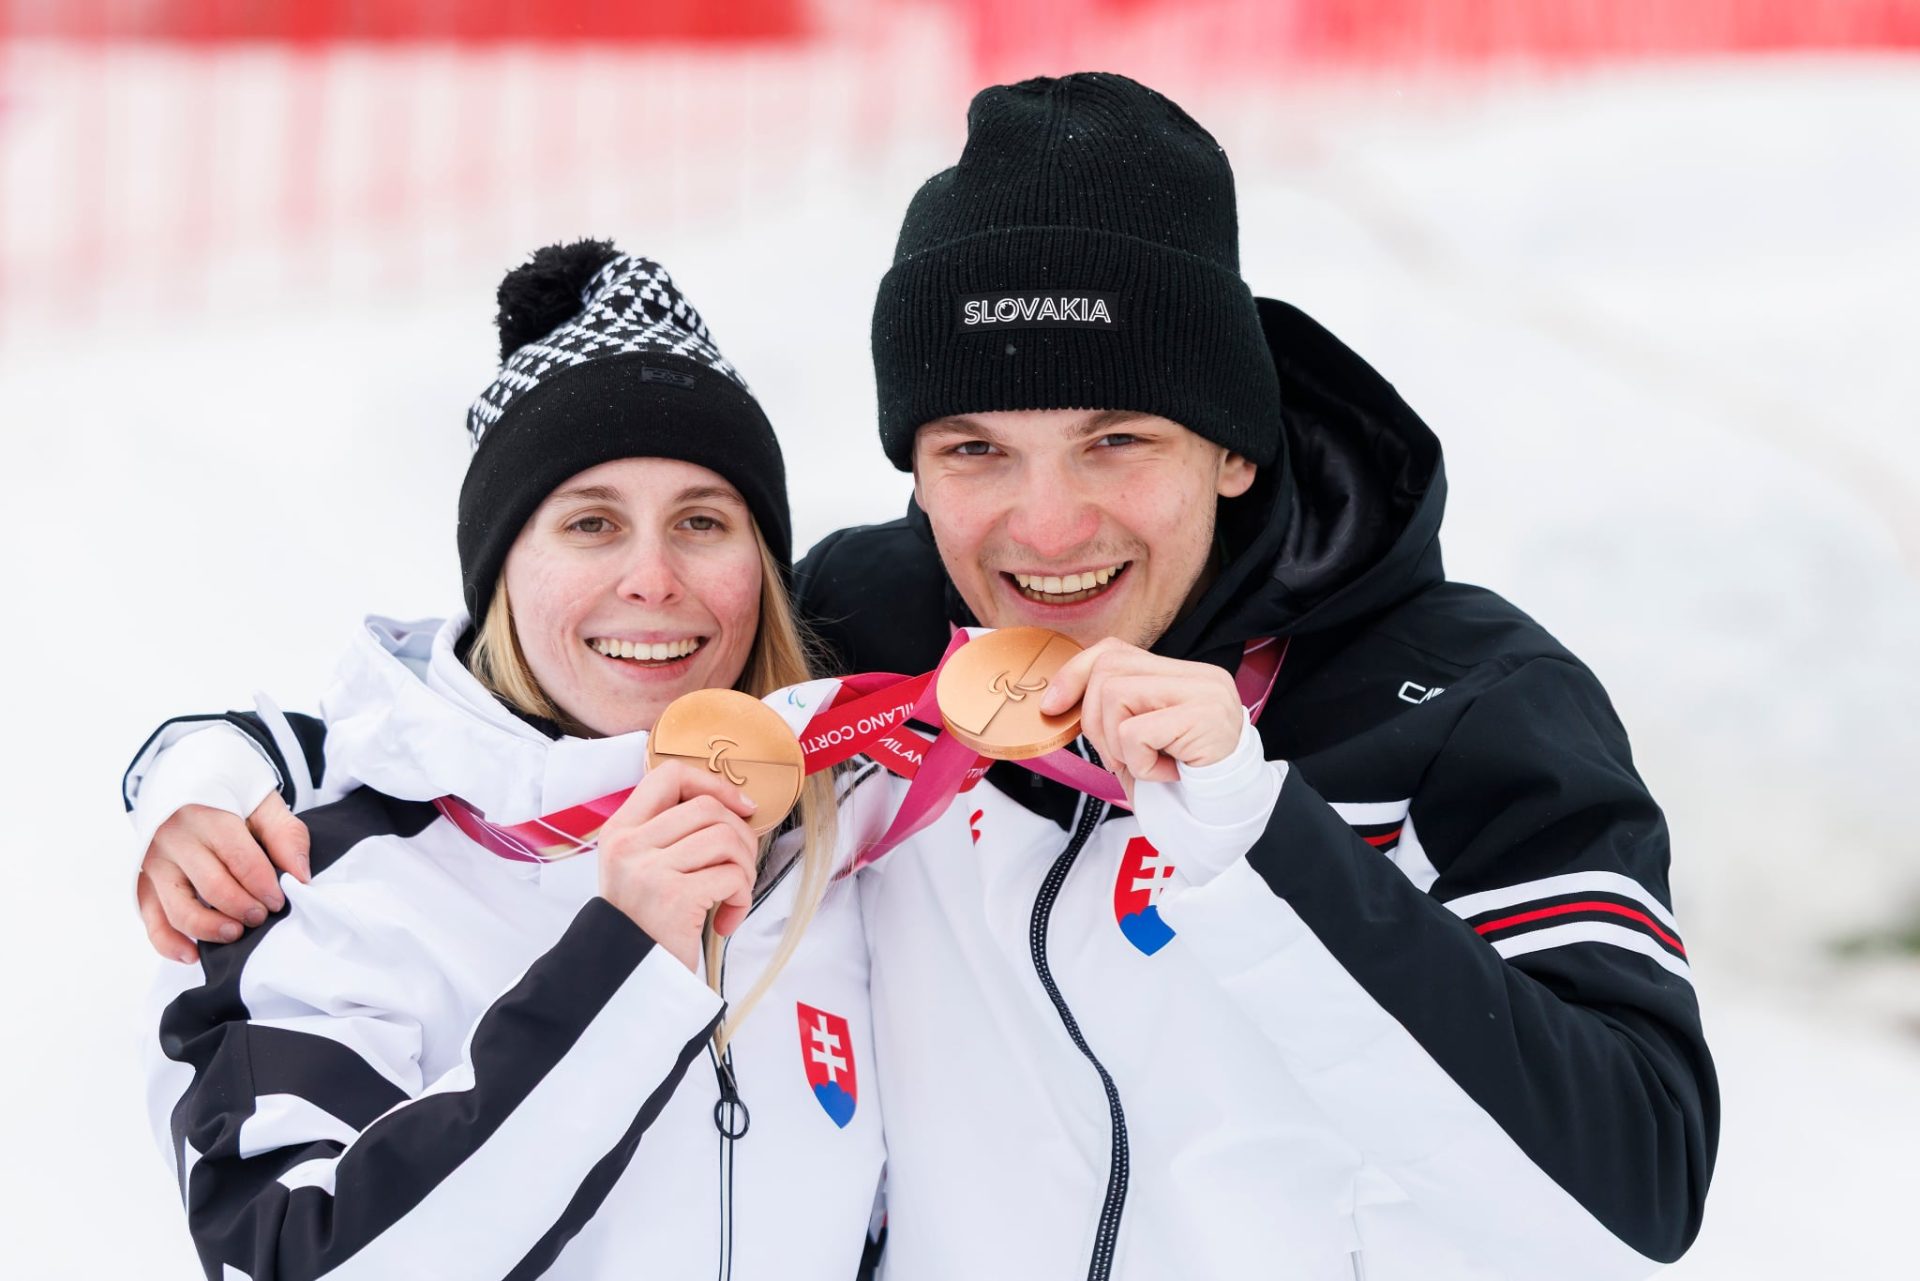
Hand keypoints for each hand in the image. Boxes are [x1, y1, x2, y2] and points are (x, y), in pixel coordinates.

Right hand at [136, 793, 312, 964]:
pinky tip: (192, 954)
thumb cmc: (232, 799)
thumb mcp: (264, 803)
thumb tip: (301, 876)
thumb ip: (286, 835)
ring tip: (236, 932)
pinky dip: (168, 942)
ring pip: (179, 908)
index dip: (263, 885)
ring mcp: (155, 863)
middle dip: (243, 907)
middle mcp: (174, 840)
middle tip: (262, 916)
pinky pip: (151, 919)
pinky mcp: (144, 881)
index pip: (240, 859)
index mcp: (208, 816)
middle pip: (212, 886)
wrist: (187, 783)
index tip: (279, 901)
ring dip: (209, 928)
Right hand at [597, 760, 760, 971]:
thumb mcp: (641, 868)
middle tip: (739, 868)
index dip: (713, 784)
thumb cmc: (646, 923)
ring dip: (745, 868)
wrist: (626, 981)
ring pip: (725, 838)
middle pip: (707, 807)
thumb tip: (733, 804)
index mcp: (620, 830)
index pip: (669, 775)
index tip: (739, 807)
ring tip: (734, 894)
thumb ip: (670, 834)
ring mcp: (649, 870)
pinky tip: (726, 920)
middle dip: (740, 834)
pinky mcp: (674, 898)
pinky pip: (731, 876)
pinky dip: (742, 897)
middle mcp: (629, 844)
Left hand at [1041, 639, 1244, 791]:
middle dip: (1094, 720)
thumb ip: (1111, 715)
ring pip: (1115, 695)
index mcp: (1182, 676)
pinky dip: (1140, 764)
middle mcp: (1198, 675)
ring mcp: (1204, 692)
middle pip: (1108, 668)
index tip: (1053, 707)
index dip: (1075, 674)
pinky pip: (1135, 733)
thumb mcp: (1138, 744)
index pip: (1116, 651)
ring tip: (1148, 765)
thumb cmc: (1181, 786)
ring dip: (1117, 744)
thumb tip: (1058, 701)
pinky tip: (1167, 774)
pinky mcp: (1204, 716)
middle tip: (1119, 757)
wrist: (1228, 820)